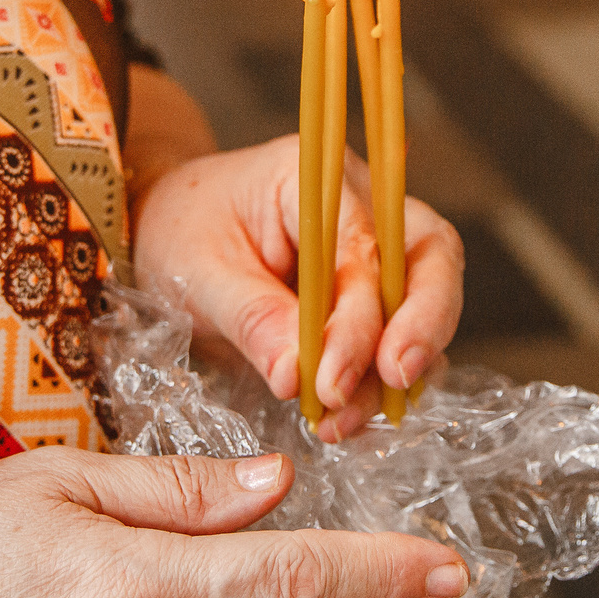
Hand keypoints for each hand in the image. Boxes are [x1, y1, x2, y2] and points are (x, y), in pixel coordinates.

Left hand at [131, 135, 465, 438]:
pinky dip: (386, 381)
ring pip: (426, 300)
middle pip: (431, 256)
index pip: (364, 245)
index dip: (359, 319)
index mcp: (312, 174)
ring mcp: (376, 245)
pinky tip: (352, 420)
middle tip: (394, 384)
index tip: (332, 382)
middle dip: (423, 326)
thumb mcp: (196, 272)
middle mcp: (361, 201)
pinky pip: (401, 335)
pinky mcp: (373, 292)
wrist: (167, 233)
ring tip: (344, 423)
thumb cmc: (179, 234)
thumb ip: (251, 318)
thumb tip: (295, 375)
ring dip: (399, 370)